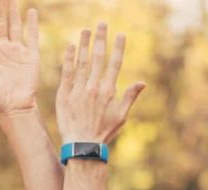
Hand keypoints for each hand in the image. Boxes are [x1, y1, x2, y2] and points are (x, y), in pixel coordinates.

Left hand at [55, 23, 144, 143]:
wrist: (82, 146)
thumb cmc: (103, 132)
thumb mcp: (121, 116)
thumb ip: (130, 96)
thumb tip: (142, 82)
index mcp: (109, 91)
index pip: (115, 63)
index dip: (118, 48)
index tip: (120, 34)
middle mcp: (94, 87)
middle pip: (98, 58)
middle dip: (100, 39)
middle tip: (101, 24)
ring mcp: (78, 90)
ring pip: (82, 62)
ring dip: (84, 44)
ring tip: (86, 30)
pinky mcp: (64, 95)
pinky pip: (67, 73)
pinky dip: (69, 59)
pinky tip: (71, 47)